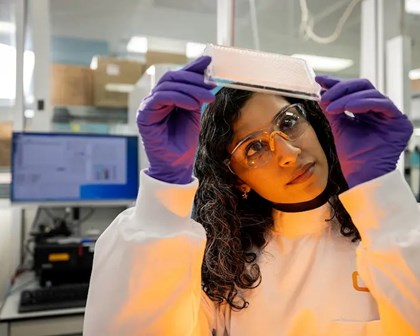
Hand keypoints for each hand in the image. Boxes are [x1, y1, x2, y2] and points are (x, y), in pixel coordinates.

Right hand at [136, 56, 215, 183]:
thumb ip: (196, 92)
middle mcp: (155, 99)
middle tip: (211, 85)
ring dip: (190, 89)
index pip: (178, 76)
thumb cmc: (184, 141)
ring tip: (207, 98)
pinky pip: (161, 98)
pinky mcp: (144, 115)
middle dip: (193, 79)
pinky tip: (192, 104)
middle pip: (172, 78)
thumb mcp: (194, 111)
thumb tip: (205, 69)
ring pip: (167, 86)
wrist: (176, 165)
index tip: (208, 61)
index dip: (192, 68)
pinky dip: (179, 97)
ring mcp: (148, 106)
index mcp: (166, 97)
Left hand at [315, 75, 412, 187]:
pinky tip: (348, 108)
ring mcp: (389, 115)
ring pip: (371, 93)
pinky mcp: (399, 122)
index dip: (336, 84)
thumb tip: (322, 93)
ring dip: (349, 97)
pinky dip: (364, 103)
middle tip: (325, 95)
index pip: (352, 91)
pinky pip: (383, 104)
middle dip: (341, 88)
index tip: (320, 80)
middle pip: (362, 87)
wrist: (361, 174)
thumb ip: (333, 110)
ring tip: (333, 107)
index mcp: (365, 112)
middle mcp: (378, 111)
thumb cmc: (352, 156)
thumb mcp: (338, 128)